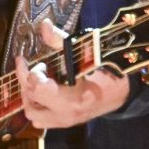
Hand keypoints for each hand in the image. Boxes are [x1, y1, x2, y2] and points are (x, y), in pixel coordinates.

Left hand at [15, 20, 129, 128]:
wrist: (121, 92)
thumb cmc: (105, 71)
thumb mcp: (84, 53)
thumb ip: (60, 40)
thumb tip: (43, 25)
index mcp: (71, 99)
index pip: (38, 89)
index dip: (28, 72)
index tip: (30, 59)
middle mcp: (65, 115)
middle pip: (30, 102)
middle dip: (27, 82)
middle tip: (36, 66)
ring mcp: (64, 122)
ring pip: (33, 115)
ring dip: (29, 97)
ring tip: (37, 80)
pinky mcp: (65, 123)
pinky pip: (41, 120)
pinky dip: (37, 105)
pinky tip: (44, 90)